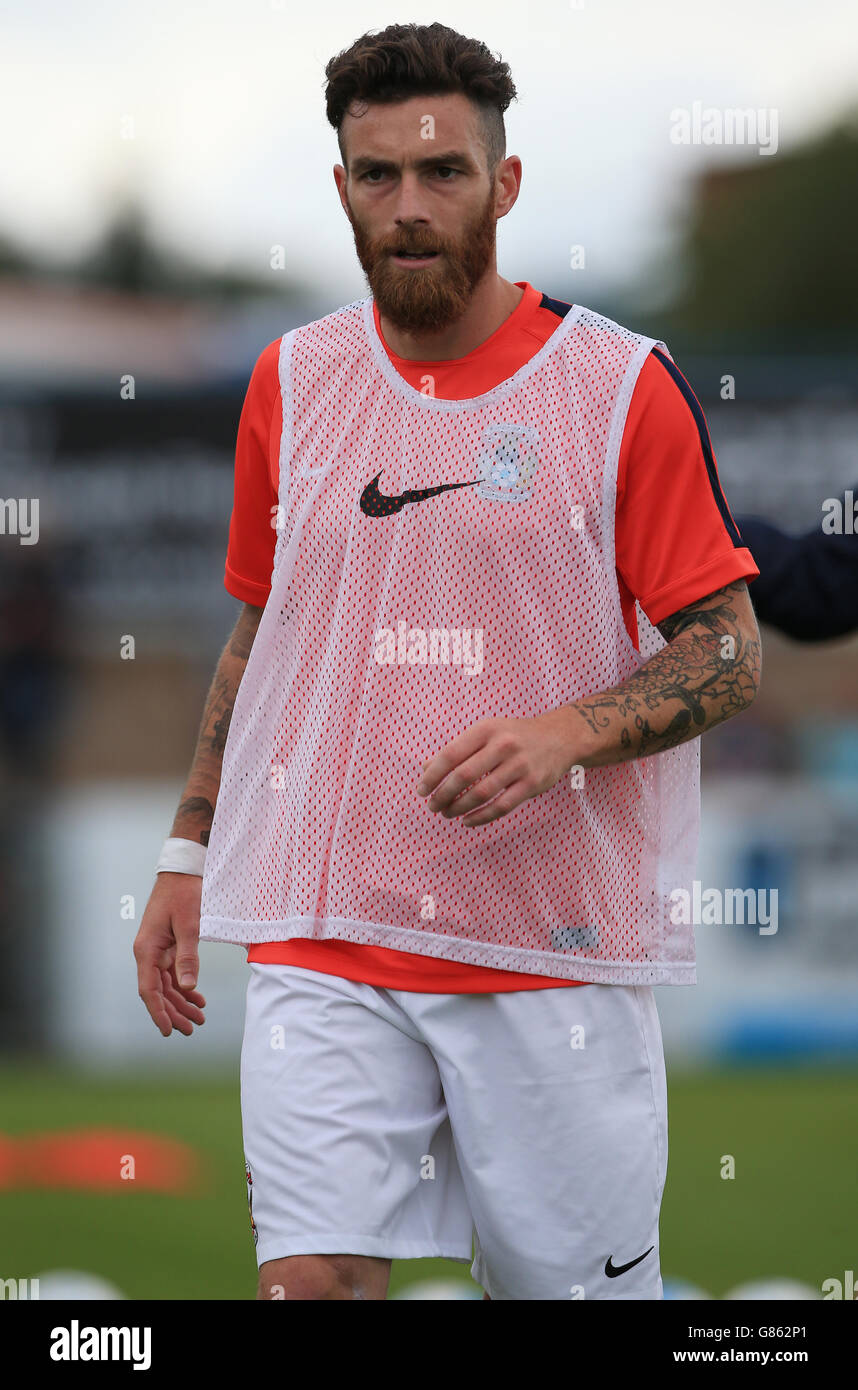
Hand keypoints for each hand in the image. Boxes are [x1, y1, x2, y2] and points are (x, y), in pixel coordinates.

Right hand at [134, 873, 206, 1036]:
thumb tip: (188, 987)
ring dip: (181, 1002)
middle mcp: (148, 953)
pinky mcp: (167, 946)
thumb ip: (188, 956)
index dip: (158, 1012)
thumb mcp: (189, 925)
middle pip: (158, 992)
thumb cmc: (184, 894)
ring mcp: (157, 950)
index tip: (168, 1031)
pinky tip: (197, 999)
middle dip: (174, 1012)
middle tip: (192, 1029)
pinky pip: (173, 973)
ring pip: (166, 985)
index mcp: (147, 949)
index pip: (149, 990)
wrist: (183, 871)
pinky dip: (184, 987)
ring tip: (199, 1018)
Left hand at [415, 711, 577, 826]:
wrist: (559, 737)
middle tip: (432, 806)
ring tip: (446, 813)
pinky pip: (502, 806)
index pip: (450, 754)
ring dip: (459, 807)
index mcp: (486, 729)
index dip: (432, 775)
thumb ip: (457, 749)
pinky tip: (467, 821)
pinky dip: (481, 817)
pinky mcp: (532, 784)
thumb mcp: (486, 732)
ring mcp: (520, 765)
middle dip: (442, 794)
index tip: (421, 789)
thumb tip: (426, 768)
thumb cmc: (514, 736)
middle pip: (464, 776)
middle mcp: (503, 745)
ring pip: (481, 793)